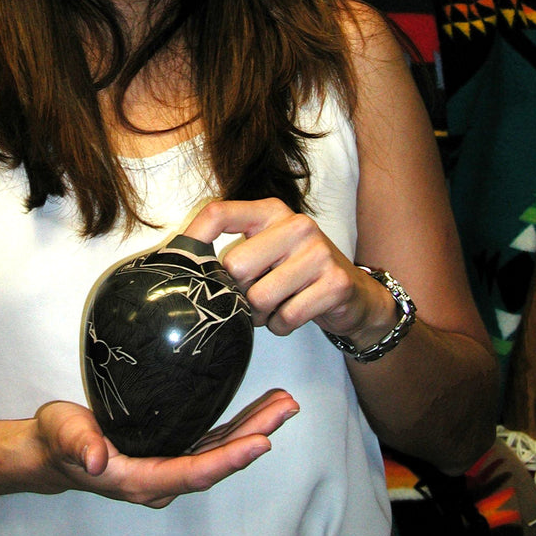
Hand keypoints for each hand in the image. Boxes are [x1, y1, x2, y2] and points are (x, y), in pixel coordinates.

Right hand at [30, 388, 298, 507]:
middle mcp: (164, 477)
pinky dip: (237, 426)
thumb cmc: (60, 440)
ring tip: (283, 404)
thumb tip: (98, 459)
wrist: (53, 450)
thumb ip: (82, 446)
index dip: (231, 458)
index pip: (196, 471)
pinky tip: (255, 410)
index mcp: (143, 479)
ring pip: (220, 450)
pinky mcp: (172, 449)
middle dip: (256, 435)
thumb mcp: (65, 436)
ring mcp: (170, 464)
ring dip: (254, 428)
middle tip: (287, 408)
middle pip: (219, 460)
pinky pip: (212, 440)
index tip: (263, 441)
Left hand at [186, 198, 396, 349]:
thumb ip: (232, 249)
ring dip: (260, 313)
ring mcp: (318, 252)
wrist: (354, 294)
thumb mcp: (264, 249)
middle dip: (238, 292)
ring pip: (259, 297)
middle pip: (234, 266)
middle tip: (254, 294)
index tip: (184, 264)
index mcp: (271, 211)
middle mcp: (296, 224)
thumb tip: (181, 260)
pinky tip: (294, 312)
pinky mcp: (334, 283)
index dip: (194, 238)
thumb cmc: (296, 272)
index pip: (220, 213)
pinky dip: (282, 324)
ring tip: (275, 304)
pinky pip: (285, 317)